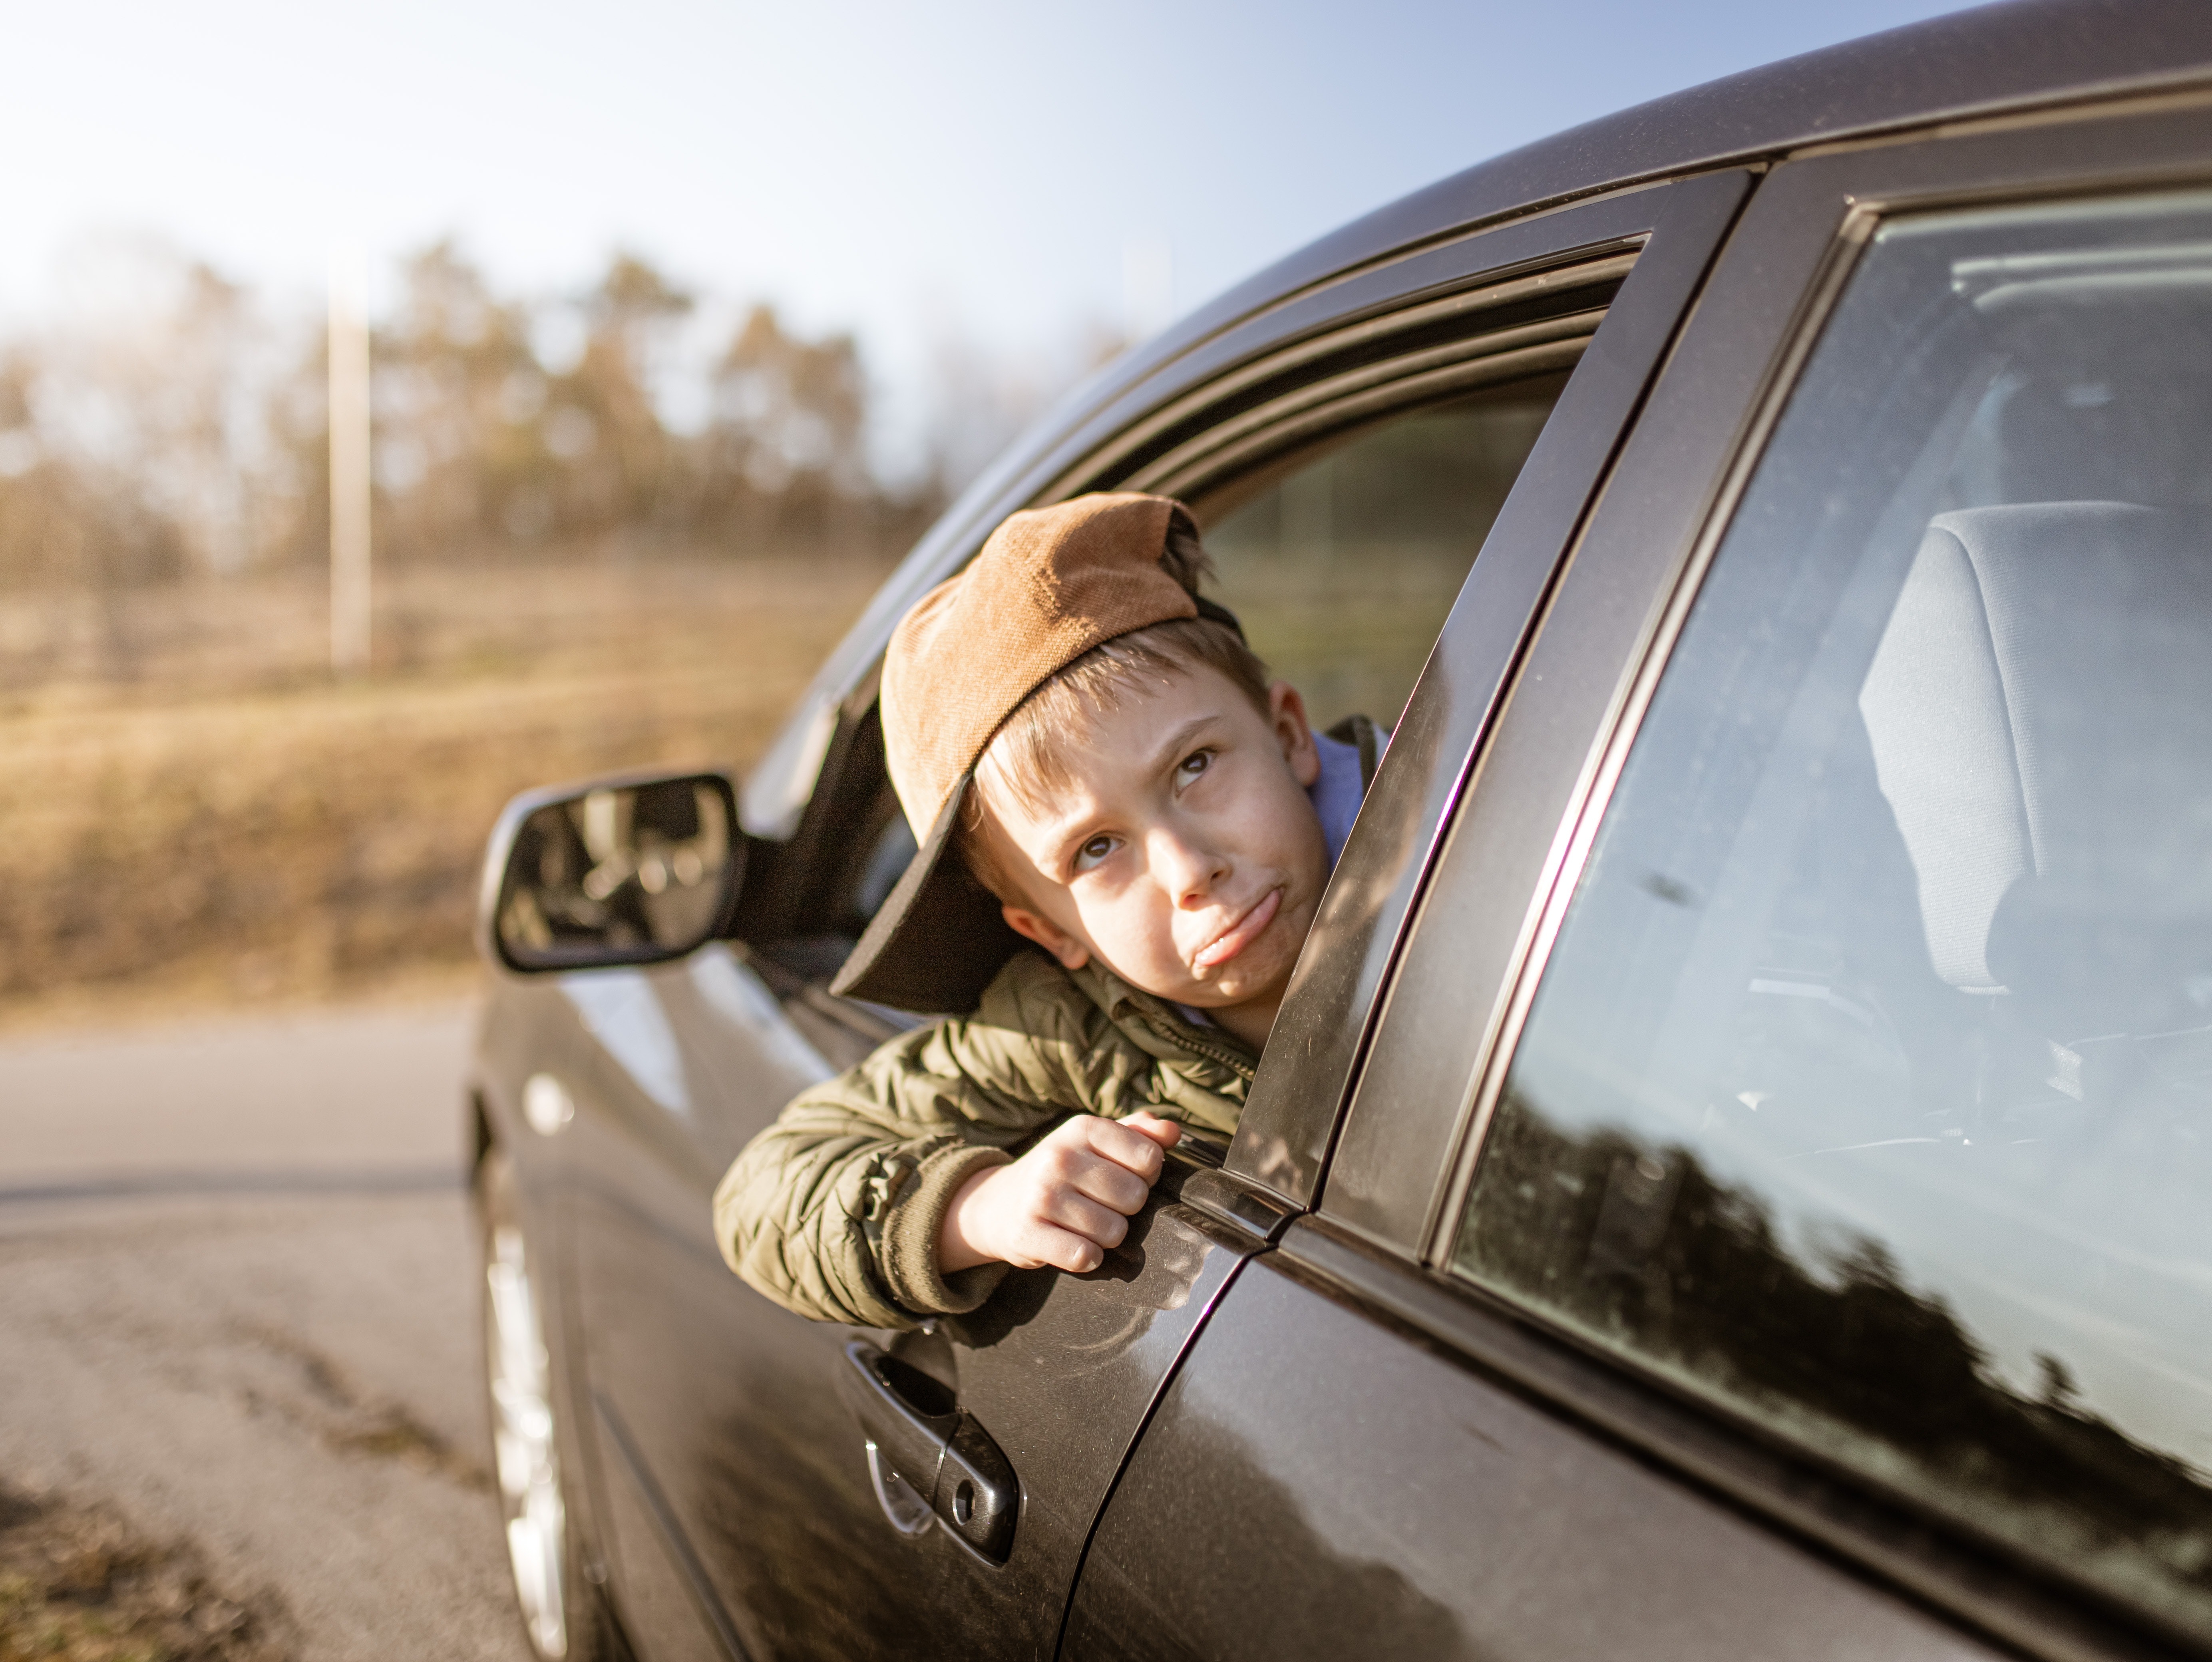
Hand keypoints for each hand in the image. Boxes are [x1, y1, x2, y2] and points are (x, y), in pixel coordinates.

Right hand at [938, 1112, 1181, 1274]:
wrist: (996, 1204)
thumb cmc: (1061, 1172)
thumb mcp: (1094, 1142)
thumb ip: (1138, 1133)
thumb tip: (1173, 1133)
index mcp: (1082, 1128)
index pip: (1149, 1157)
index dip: (1147, 1174)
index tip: (1127, 1176)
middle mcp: (1060, 1158)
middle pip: (1135, 1197)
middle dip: (1127, 1208)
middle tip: (1103, 1204)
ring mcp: (1042, 1196)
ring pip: (1114, 1232)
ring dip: (1107, 1235)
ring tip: (1085, 1224)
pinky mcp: (1029, 1234)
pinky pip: (1085, 1256)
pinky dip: (1088, 1258)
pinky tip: (1074, 1245)